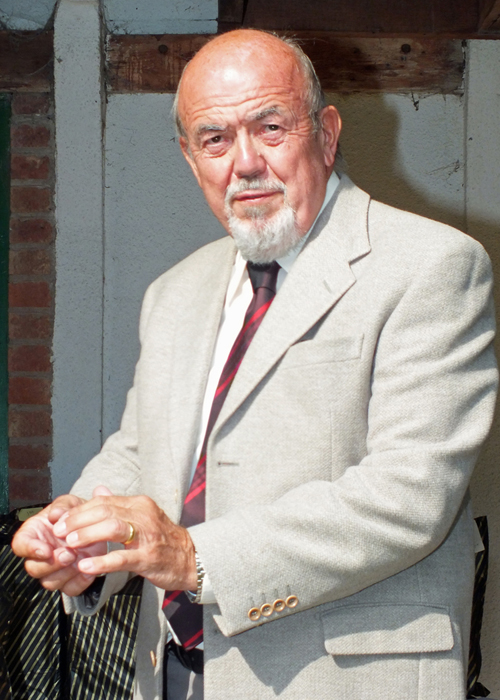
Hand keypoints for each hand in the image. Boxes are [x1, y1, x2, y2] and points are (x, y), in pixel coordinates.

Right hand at [11, 489, 107, 595]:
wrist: (96, 523)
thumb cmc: (76, 513)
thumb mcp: (71, 502)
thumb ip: (63, 506)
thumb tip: (56, 514)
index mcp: (34, 533)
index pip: (20, 545)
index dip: (29, 549)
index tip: (45, 549)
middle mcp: (41, 554)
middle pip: (33, 569)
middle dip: (51, 564)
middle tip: (69, 553)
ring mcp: (55, 569)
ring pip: (50, 582)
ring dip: (65, 574)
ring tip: (79, 558)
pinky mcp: (71, 578)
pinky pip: (70, 589)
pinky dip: (80, 582)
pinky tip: (90, 570)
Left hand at [52, 494, 196, 590]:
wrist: (192, 558)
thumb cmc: (164, 539)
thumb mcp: (143, 516)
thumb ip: (119, 505)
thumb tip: (98, 490)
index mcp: (139, 504)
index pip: (103, 501)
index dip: (79, 510)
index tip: (61, 520)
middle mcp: (144, 515)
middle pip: (105, 511)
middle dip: (78, 521)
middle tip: (59, 532)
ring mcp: (147, 536)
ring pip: (113, 528)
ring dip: (87, 536)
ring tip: (70, 544)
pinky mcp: (149, 557)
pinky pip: (122, 557)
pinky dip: (102, 561)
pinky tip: (86, 566)